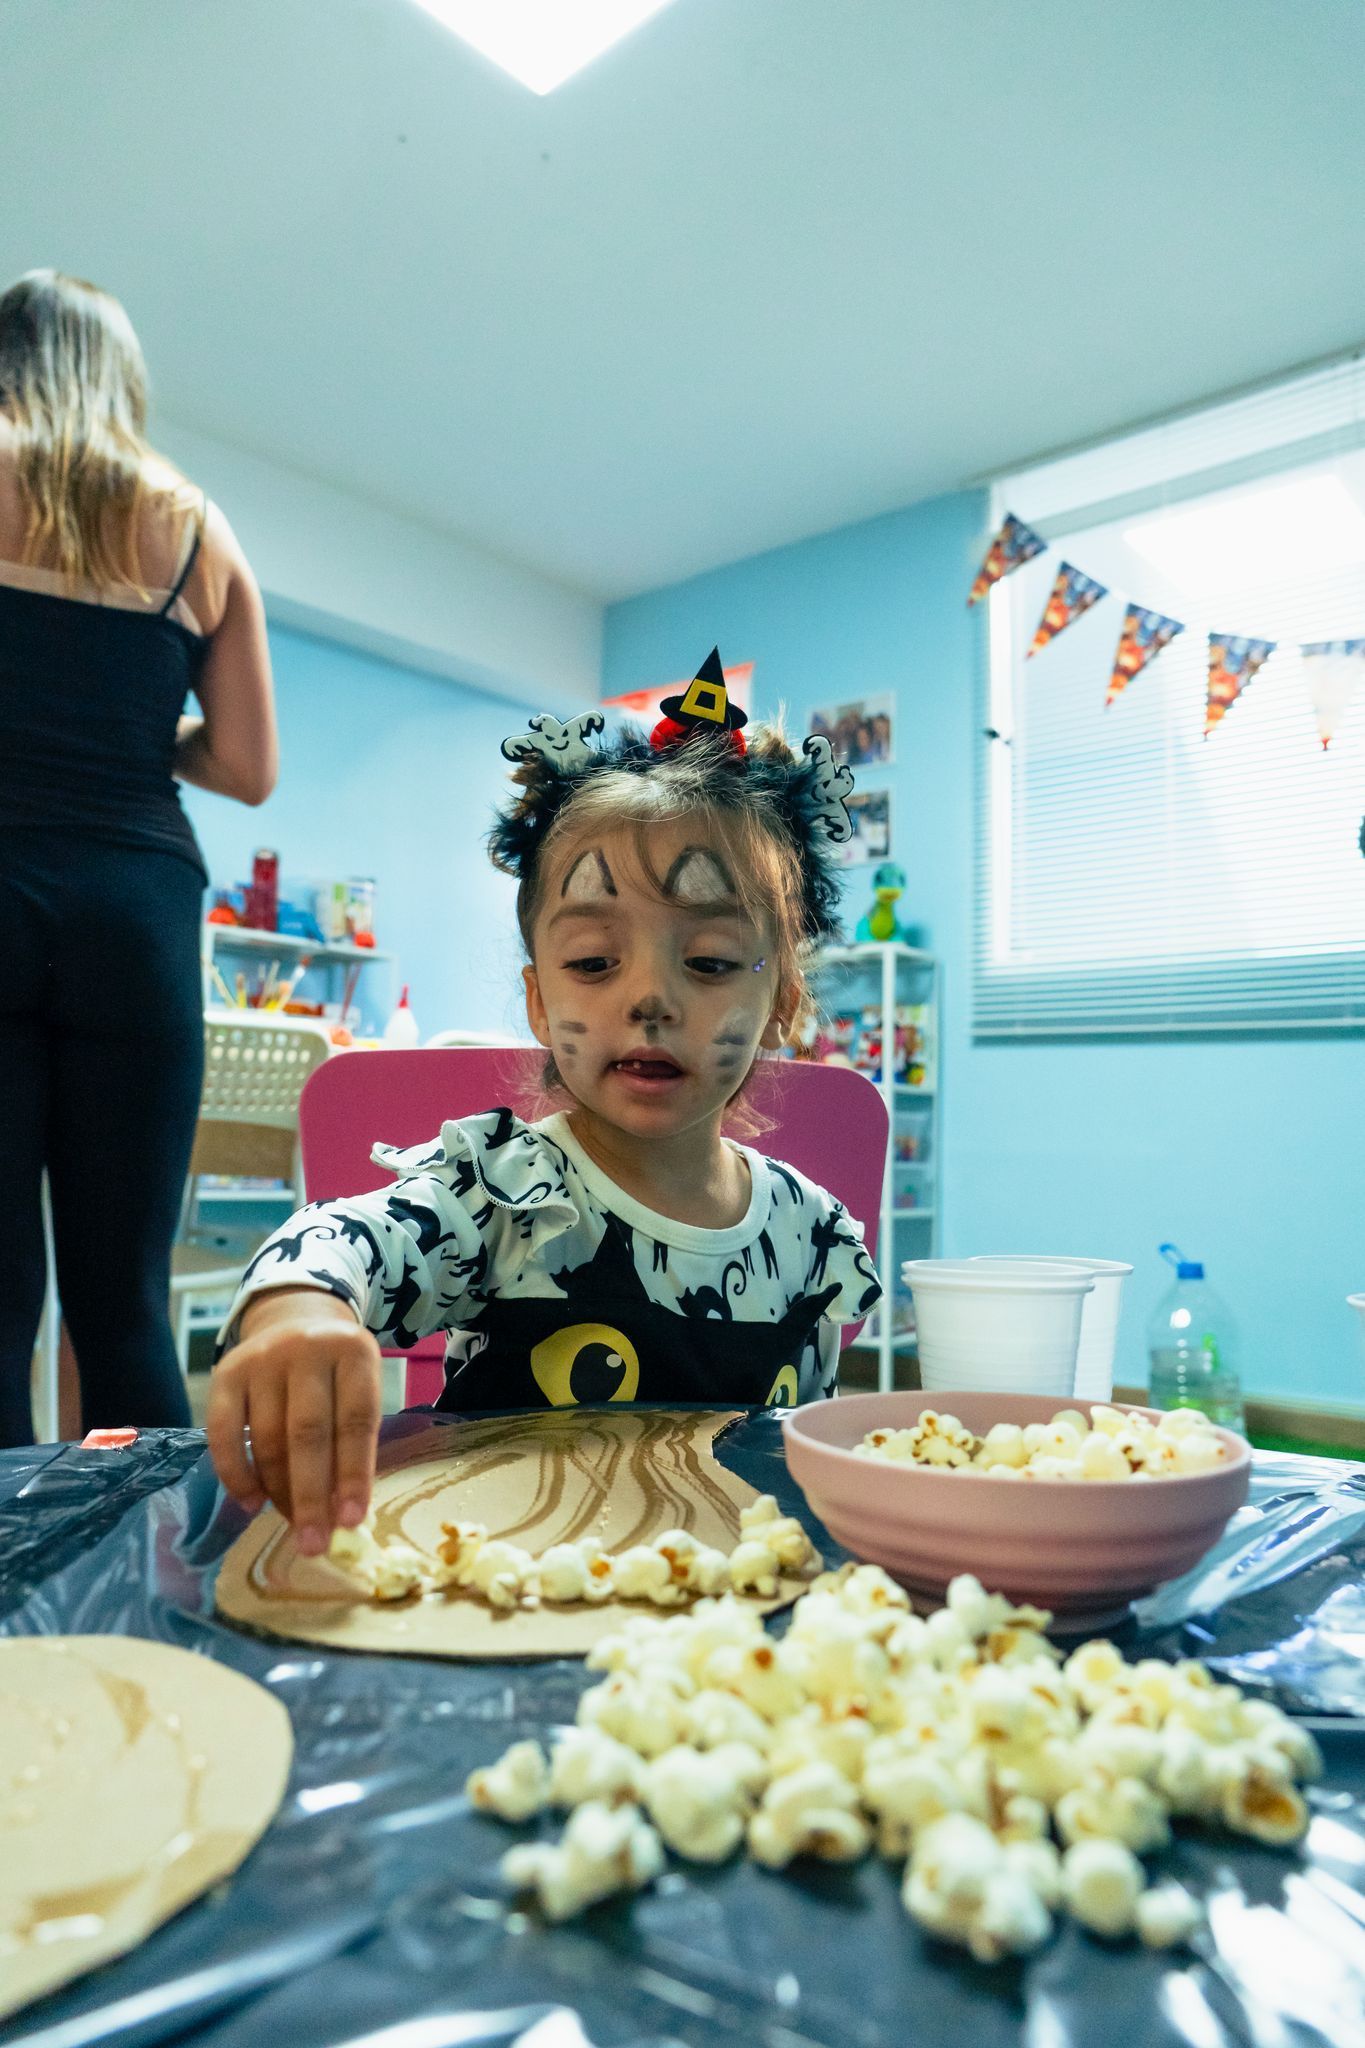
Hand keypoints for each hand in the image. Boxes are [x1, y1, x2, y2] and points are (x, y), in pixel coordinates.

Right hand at [206, 1290, 382, 1552]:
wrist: (294, 1318)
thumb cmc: (335, 1371)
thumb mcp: (358, 1388)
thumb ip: (352, 1441)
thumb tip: (340, 1518)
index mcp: (354, 1353)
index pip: (357, 1421)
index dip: (354, 1474)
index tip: (350, 1522)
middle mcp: (307, 1350)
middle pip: (308, 1434)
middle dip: (311, 1496)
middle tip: (313, 1544)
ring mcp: (263, 1358)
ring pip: (267, 1438)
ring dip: (278, 1491)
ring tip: (289, 1524)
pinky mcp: (226, 1372)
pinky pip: (224, 1434)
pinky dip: (236, 1474)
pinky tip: (252, 1502)